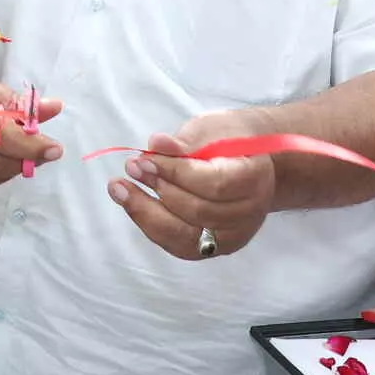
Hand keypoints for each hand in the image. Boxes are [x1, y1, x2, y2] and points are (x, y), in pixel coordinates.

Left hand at [108, 109, 277, 259]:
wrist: (249, 160)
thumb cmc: (228, 139)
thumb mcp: (210, 128)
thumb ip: (184, 142)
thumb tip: (157, 145)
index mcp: (254, 176)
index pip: (214, 183)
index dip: (175, 173)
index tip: (144, 158)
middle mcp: (249, 211)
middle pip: (199, 211)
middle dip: (159, 189)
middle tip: (132, 167)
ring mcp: (234, 234)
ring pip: (186, 235)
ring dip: (147, 212)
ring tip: (120, 188)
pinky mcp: (217, 246)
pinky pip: (180, 246)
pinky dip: (153, 227)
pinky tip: (133, 206)